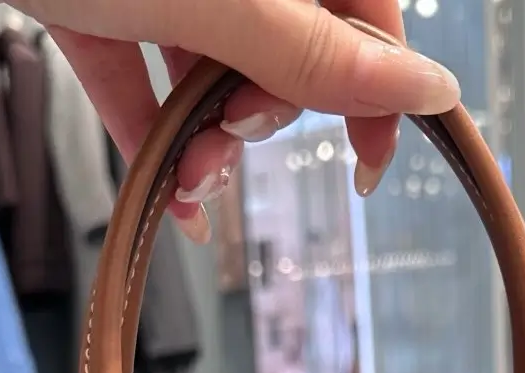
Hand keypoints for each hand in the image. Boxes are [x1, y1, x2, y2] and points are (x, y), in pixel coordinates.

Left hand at [23, 0, 460, 241]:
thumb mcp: (223, 0)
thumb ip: (314, 52)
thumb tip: (428, 90)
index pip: (366, 11)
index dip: (374, 90)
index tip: (368, 166)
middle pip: (287, 48)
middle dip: (264, 116)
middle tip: (231, 138)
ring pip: (213, 71)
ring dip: (209, 142)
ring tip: (189, 179)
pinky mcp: (96, 3)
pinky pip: (142, 78)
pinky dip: (155, 137)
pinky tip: (169, 200)